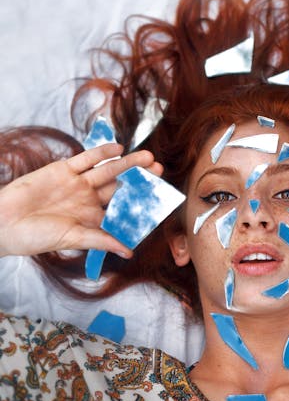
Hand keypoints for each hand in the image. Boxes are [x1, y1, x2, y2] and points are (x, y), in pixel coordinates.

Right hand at [0, 144, 163, 257]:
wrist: (3, 222)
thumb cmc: (35, 237)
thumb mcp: (73, 239)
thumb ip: (101, 240)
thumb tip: (129, 252)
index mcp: (93, 219)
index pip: (122, 209)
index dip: (140, 203)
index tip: (160, 198)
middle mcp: (88, 200)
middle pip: (120, 187)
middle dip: (140, 179)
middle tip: (160, 170)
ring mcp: (77, 184)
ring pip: (108, 170)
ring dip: (127, 164)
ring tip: (147, 157)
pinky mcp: (63, 170)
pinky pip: (86, 159)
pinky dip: (101, 153)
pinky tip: (118, 148)